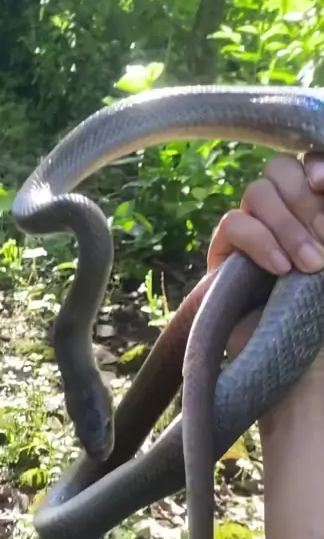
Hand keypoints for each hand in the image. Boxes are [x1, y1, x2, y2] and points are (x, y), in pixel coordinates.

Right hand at [207, 152, 323, 356]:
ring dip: (288, 225)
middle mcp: (284, 216)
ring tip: (311, 267)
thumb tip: (323, 185)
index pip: (308, 166)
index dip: (317, 166)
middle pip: (283, 169)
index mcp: (313, 213)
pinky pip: (233, 224)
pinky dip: (260, 241)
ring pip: (258, 191)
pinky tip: (280, 271)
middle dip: (306, 201)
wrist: (302, 372)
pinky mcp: (225, 257)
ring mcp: (253, 234)